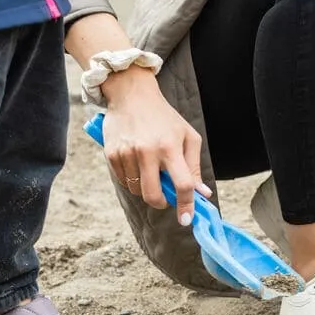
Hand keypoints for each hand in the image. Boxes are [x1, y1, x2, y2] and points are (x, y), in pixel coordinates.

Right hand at [98, 69, 207, 225]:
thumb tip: (202, 194)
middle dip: (162, 203)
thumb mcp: (187, 136)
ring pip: (136, 190)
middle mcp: (147, 151)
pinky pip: (123, 181)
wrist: (132, 94)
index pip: (182, 184)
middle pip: (153, 196)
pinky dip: (132, 179)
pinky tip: (136, 162)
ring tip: (150, 169)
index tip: (187, 220)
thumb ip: (194, 166)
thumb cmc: (165, 117)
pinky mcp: (111, 154)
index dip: (186, 205)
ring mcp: (127, 153)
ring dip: (145, 188)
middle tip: (166, 197)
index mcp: (170, 147)